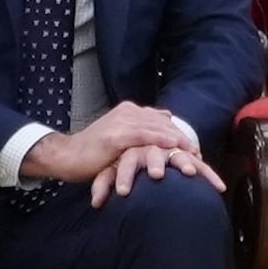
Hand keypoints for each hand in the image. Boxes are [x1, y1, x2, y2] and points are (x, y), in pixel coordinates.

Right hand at [25, 103, 224, 205]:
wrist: (66, 155)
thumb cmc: (92, 153)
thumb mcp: (119, 141)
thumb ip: (138, 134)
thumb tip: (163, 126)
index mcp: (131, 112)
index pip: (162, 122)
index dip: (179, 136)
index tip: (196, 152)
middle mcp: (129, 112)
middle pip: (163, 125)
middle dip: (183, 140)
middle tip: (201, 156)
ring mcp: (122, 122)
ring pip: (157, 129)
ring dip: (178, 142)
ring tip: (194, 154)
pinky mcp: (116, 135)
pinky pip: (144, 136)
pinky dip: (160, 141)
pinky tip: (173, 147)